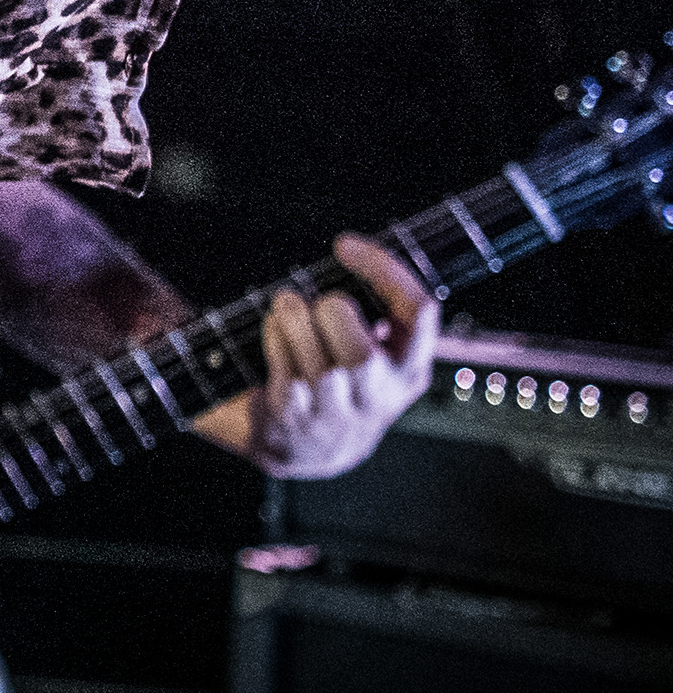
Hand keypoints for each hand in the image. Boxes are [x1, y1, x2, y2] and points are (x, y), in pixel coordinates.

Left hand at [191, 235, 437, 478]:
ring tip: (288, 308)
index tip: (345, 245)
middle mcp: (380, 394)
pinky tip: (274, 332)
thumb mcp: (372, 351)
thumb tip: (347, 255)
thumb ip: (373, 310)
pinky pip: (286, 371)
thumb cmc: (340, 379)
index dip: (383, 269)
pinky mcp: (298, 417)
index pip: (419, 310)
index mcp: (409, 367)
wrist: (311, 448)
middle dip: (332, 312)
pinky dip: (274, 340)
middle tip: (317, 303)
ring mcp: (338, 411)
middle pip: (363, 351)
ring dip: (295, 321)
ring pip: (322, 364)